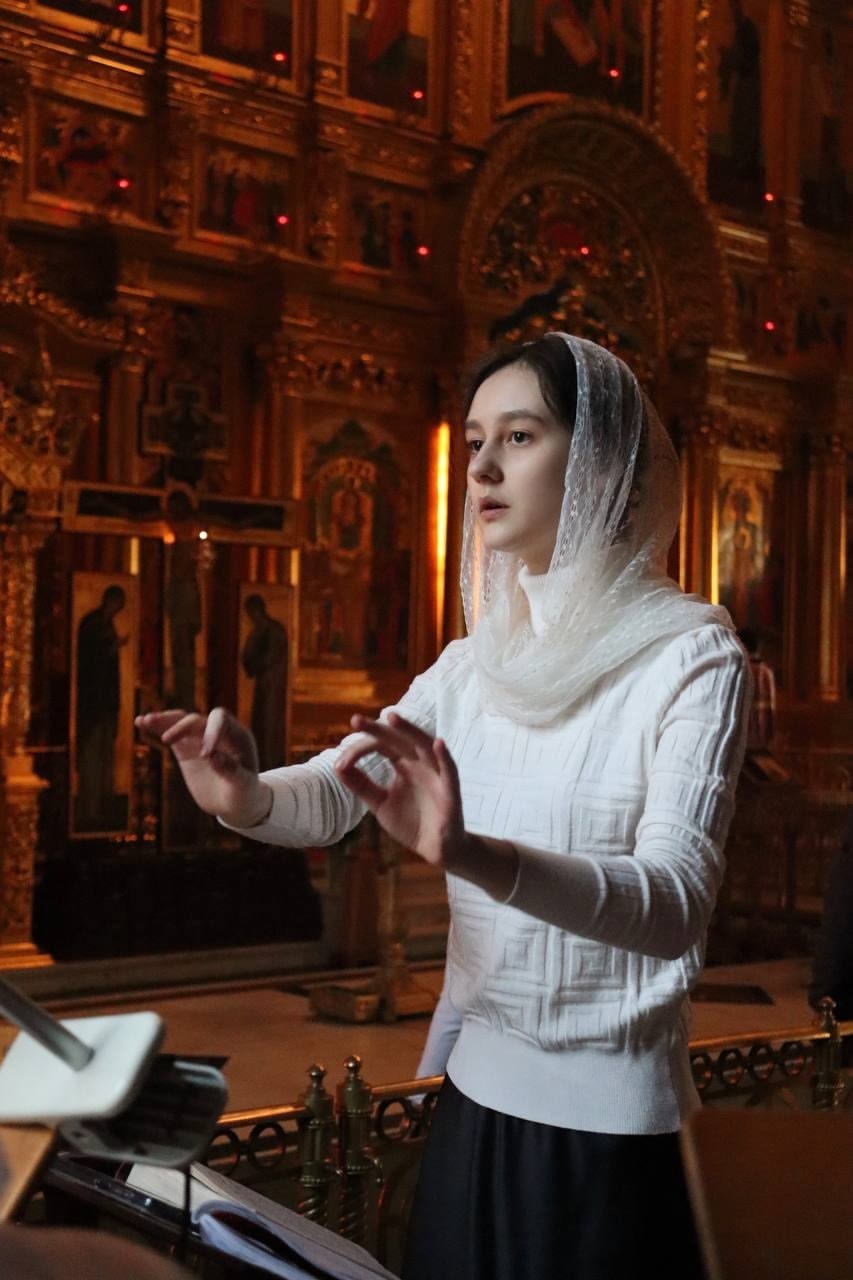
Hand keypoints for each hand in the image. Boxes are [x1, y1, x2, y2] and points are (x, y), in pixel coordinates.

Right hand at [135, 707, 271, 826]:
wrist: (234, 802)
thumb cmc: (244, 794)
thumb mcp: (242, 787)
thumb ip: (232, 772)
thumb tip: (214, 757)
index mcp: (237, 736)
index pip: (221, 720)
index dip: (211, 732)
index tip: (205, 755)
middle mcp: (218, 732)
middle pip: (197, 719)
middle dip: (182, 727)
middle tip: (167, 740)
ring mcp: (201, 739)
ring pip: (182, 721)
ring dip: (165, 720)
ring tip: (146, 720)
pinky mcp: (186, 749)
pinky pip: (171, 734)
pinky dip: (157, 727)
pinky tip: (140, 722)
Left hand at [334, 713, 464, 869]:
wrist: (435, 849)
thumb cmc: (411, 822)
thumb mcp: (380, 803)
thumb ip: (362, 785)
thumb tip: (337, 766)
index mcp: (403, 764)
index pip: (381, 745)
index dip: (360, 750)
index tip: (340, 763)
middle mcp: (419, 763)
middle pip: (399, 739)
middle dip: (379, 729)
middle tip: (356, 720)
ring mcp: (435, 774)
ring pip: (424, 746)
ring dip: (410, 731)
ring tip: (392, 718)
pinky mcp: (450, 791)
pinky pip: (450, 770)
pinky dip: (444, 757)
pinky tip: (438, 744)